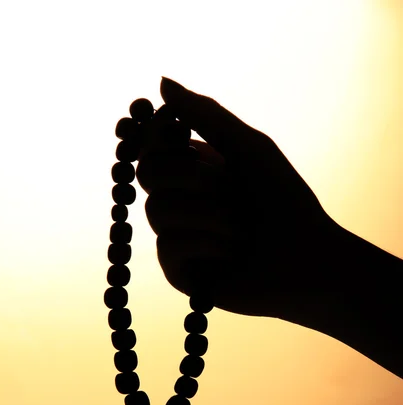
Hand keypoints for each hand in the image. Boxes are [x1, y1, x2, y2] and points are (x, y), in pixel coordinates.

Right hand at [136, 78, 339, 318]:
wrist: (307, 259)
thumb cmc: (285, 201)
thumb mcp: (249, 148)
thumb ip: (207, 115)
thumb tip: (162, 81)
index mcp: (195, 168)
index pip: (152, 144)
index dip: (155, 134)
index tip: (178, 131)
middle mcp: (181, 199)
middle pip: (148, 172)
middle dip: (193, 176)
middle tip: (231, 188)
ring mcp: (177, 236)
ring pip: (157, 210)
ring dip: (209, 214)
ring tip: (242, 228)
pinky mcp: (179, 271)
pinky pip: (168, 246)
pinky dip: (207, 243)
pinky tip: (231, 254)